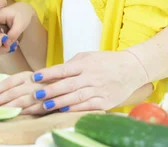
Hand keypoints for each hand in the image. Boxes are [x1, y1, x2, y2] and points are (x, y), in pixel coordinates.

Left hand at [0, 71, 52, 114]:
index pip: (9, 81)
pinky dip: (23, 112)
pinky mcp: (48, 103)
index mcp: (28, 75)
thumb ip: (18, 84)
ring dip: (8, 107)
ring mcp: (41, 93)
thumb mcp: (31, 79)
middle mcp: (34, 82)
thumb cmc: (44, 83)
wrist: (67, 85)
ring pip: (21, 101)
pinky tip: (15, 115)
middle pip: (13, 92)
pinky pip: (34, 109)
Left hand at [26, 51, 148, 112]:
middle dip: (51, 91)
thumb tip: (54, 72)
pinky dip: (76, 108)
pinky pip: (88, 106)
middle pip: (68, 85)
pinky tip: (64, 110)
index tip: (35, 77)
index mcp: (85, 64)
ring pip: (76, 97)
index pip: (63, 69)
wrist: (133, 68)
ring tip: (46, 106)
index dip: (48, 74)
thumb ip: (71, 65)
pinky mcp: (106, 101)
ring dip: (60, 102)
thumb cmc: (106, 61)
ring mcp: (99, 90)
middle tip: (36, 95)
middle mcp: (91, 76)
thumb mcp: (88, 57)